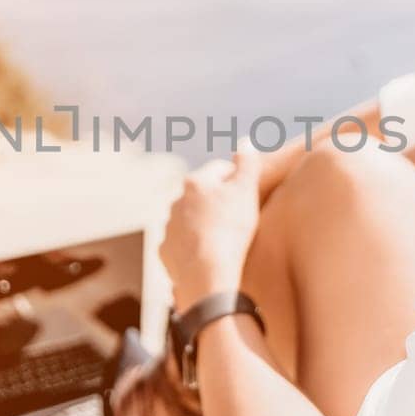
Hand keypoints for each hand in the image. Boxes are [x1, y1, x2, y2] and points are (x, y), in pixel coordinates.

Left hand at [159, 151, 264, 316]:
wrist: (208, 273)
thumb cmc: (230, 228)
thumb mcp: (246, 190)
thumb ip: (247, 163)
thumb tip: (245, 142)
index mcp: (194, 182)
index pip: (220, 170)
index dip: (237, 178)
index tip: (248, 191)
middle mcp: (175, 202)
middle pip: (202, 195)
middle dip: (217, 201)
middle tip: (238, 215)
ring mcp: (168, 228)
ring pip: (190, 220)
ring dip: (204, 224)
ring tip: (224, 238)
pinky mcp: (166, 253)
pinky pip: (182, 245)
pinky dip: (194, 247)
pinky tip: (209, 255)